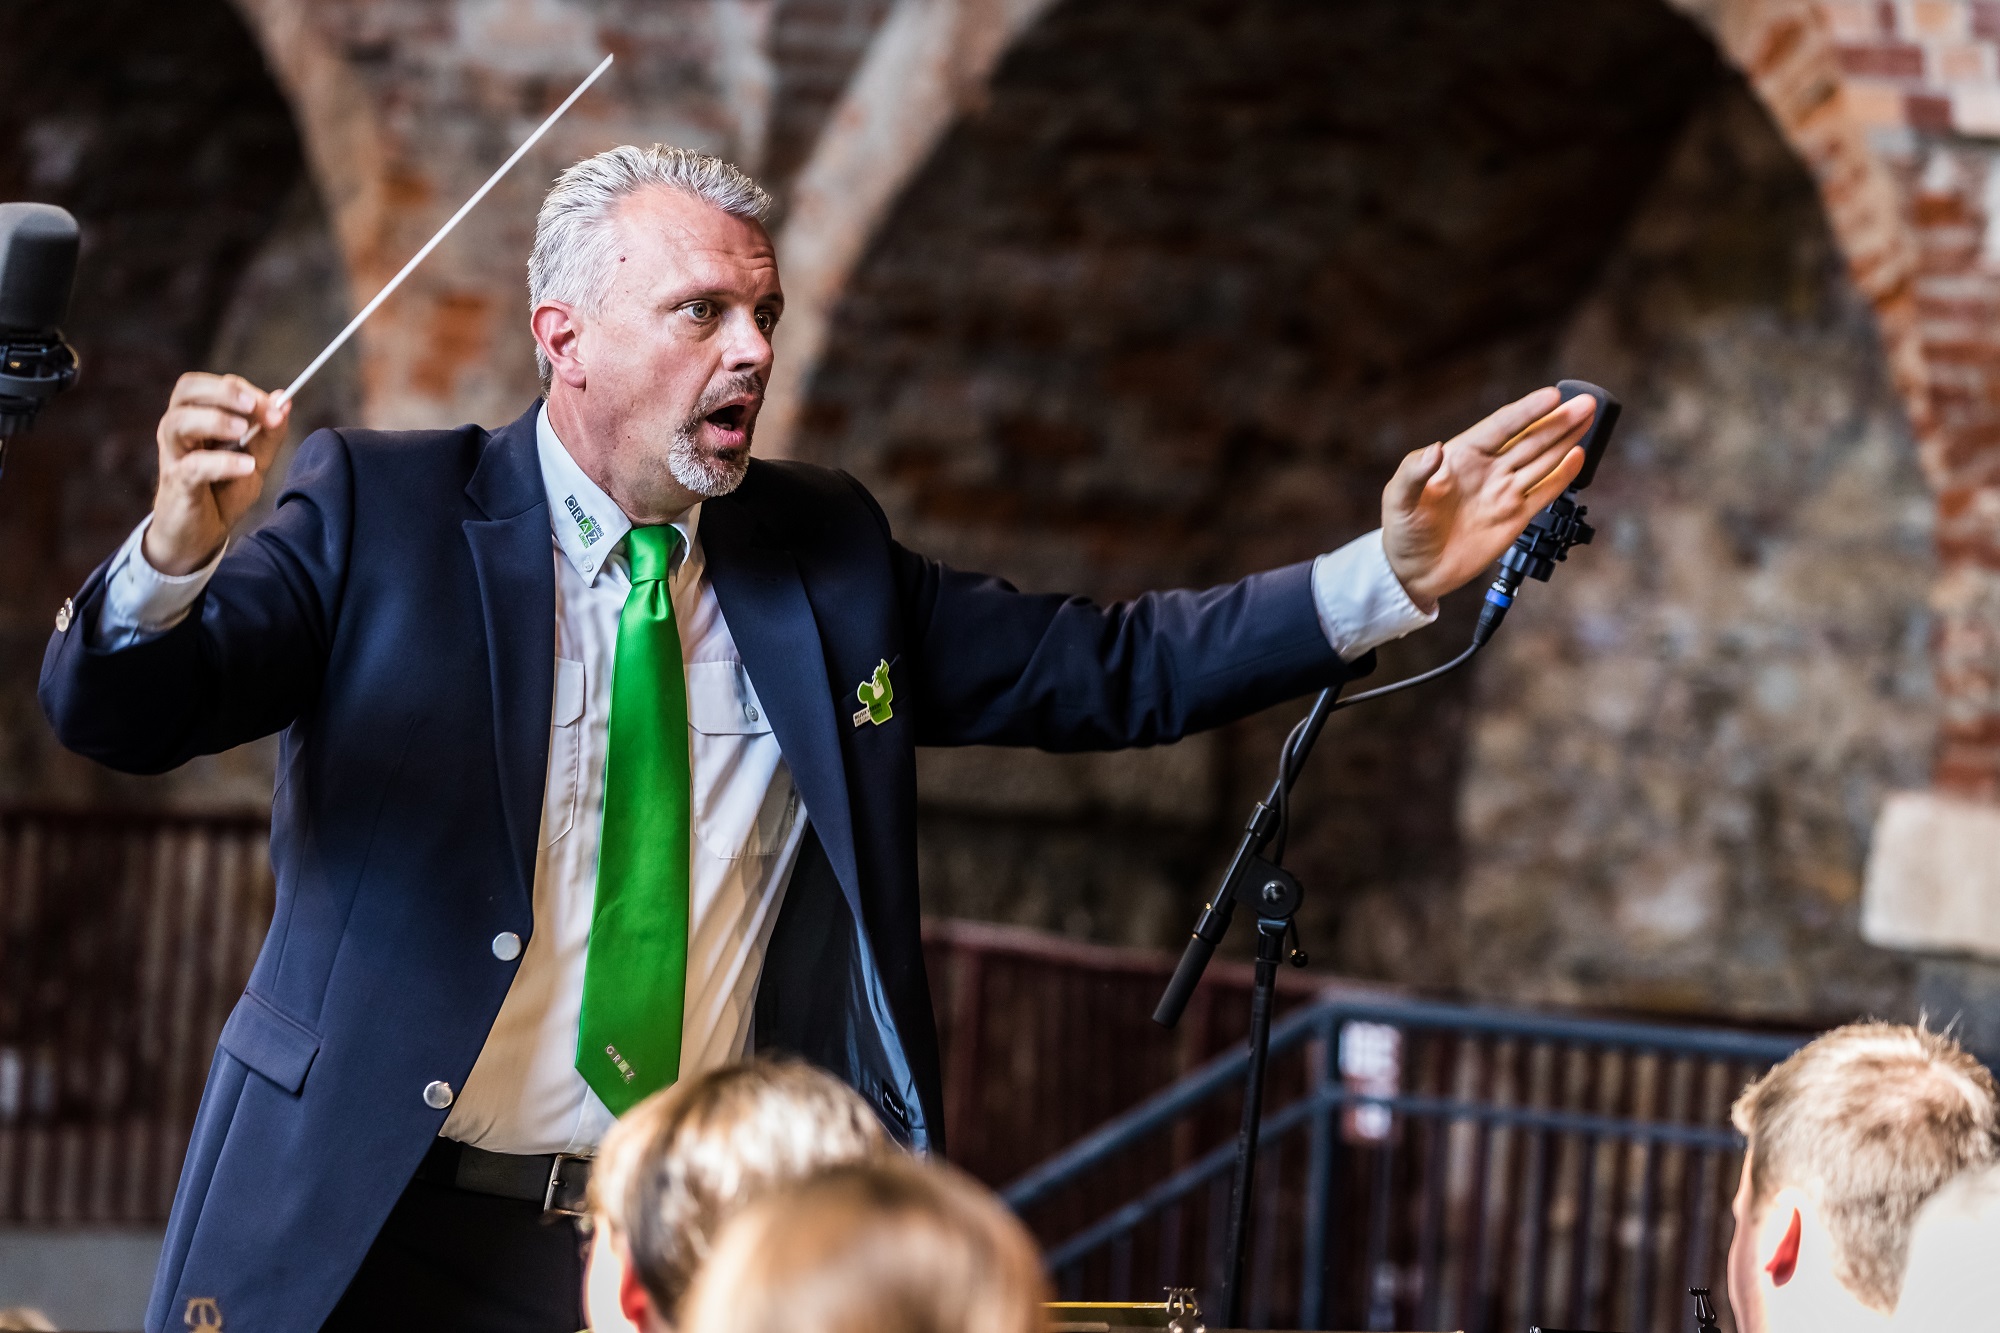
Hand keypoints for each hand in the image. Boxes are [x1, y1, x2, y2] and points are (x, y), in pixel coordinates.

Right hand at [143, 373, 290, 575]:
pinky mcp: (177, 483)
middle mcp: (179, 430)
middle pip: (186, 390)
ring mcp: (174, 456)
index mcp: (198, 417)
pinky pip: (193, 466)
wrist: (201, 536)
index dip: (242, 389)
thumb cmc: (221, 492)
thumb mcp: (255, 460)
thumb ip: (269, 433)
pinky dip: (221, 462)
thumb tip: (285, 400)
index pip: (212, 385)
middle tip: (255, 405)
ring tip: (244, 432)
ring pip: (179, 422)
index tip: (274, 405)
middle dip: (223, 392)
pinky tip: (246, 466)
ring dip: (216, 420)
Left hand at [1381, 387, 1592, 608]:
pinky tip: (1578, 455)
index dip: (1527, 411)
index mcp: (1461, 456)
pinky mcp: (1515, 517)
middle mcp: (1488, 469)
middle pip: (1530, 438)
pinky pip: (1544, 492)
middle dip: (1558, 420)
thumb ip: (1414, 471)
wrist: (1415, 570)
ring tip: (1589, 416)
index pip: (1501, 426)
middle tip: (1585, 402)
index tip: (1552, 396)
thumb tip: (1434, 450)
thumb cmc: (1403, 530)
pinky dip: (1562, 475)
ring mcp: (1504, 492)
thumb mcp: (1398, 497)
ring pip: (1542, 459)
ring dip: (1566, 439)